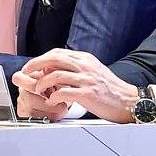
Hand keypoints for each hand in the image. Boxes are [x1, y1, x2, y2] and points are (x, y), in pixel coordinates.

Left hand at [15, 49, 136, 122]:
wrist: (129, 101)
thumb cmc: (110, 89)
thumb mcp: (93, 71)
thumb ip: (76, 68)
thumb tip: (57, 69)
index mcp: (85, 59)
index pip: (57, 53)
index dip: (41, 58)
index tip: (31, 66)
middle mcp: (85, 66)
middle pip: (53, 58)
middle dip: (35, 65)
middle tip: (25, 73)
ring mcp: (87, 79)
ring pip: (55, 74)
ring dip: (42, 83)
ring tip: (38, 90)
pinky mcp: (88, 94)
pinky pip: (63, 92)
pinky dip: (53, 97)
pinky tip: (52, 102)